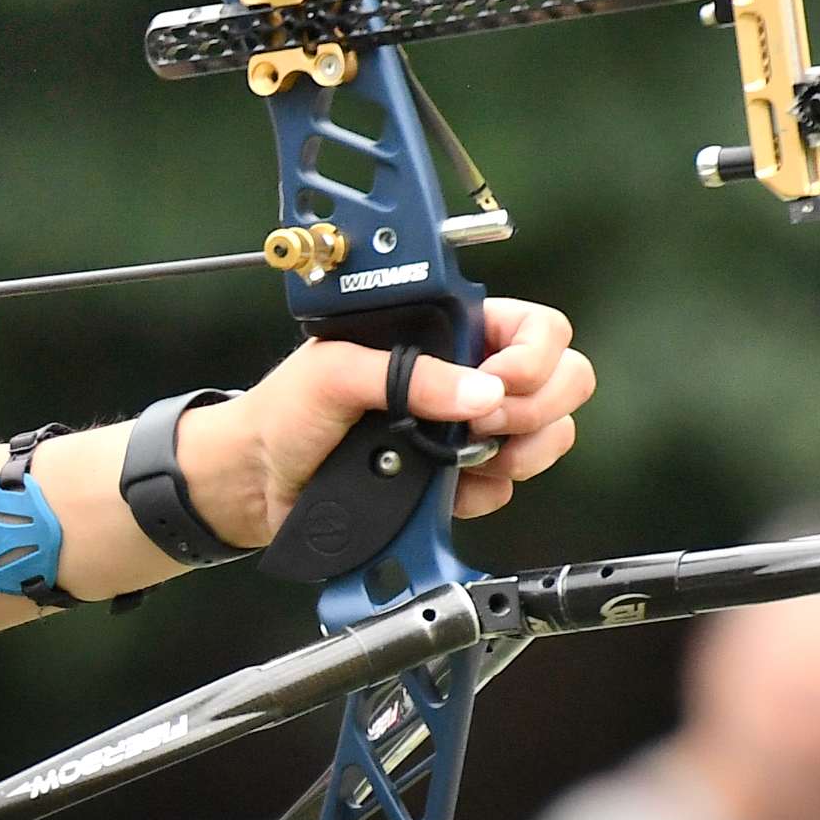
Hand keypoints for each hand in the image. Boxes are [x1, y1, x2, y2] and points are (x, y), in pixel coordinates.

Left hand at [186, 295, 591, 546]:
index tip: (495, 382)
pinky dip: (485, 491)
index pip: (535, 328)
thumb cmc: (283, 413)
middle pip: (562, 381)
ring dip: (519, 452)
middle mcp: (468, 378)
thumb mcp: (335, 374)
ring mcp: (468, 432)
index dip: (533, 356)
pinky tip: (445, 488)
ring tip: (463, 456)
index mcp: (447, 334)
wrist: (256, 484)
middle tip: (481, 425)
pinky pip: (508, 487)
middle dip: (535, 407)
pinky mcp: (459, 482)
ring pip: (547, 437)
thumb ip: (409, 375)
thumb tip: (482, 393)